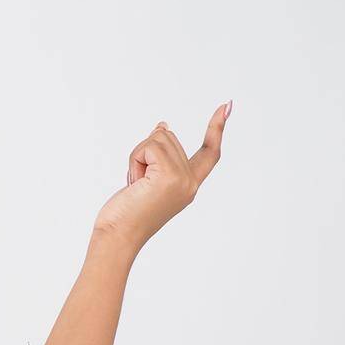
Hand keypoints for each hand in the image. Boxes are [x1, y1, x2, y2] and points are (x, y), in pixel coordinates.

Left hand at [94, 101, 230, 249]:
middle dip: (144, 153)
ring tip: (135, 184)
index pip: (210, 152)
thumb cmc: (125, 214)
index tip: (227, 106)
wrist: (118, 237)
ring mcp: (182, 179)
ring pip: (159, 138)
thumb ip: (158, 155)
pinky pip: (149, 146)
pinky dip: (135, 160)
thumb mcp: (145, 178)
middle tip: (137, 183)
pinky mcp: (170, 176)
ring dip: (138, 157)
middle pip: (169, 138)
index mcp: (188, 185)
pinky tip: (134, 182)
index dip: (217, 129)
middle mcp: (190, 182)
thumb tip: (163, 125)